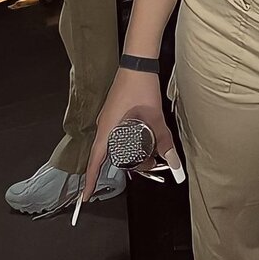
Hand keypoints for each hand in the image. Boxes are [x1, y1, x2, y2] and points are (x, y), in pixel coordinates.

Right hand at [82, 68, 184, 204]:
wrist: (138, 62)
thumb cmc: (141, 87)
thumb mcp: (154, 117)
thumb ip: (163, 141)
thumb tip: (173, 163)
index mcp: (107, 129)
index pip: (94, 161)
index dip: (90, 180)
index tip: (86, 197)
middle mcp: (103, 125)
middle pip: (108, 155)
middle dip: (126, 165)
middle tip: (148, 166)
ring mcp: (107, 118)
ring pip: (113, 144)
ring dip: (128, 152)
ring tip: (150, 153)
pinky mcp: (114, 112)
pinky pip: (116, 134)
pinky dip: (127, 141)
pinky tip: (142, 140)